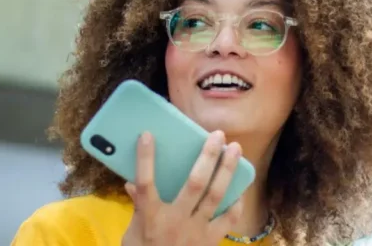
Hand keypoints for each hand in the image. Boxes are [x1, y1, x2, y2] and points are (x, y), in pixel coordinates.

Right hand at [121, 130, 243, 245]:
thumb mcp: (133, 233)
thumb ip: (137, 207)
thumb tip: (132, 183)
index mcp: (150, 217)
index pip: (145, 183)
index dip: (146, 159)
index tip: (148, 135)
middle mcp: (175, 222)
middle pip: (194, 183)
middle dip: (207, 156)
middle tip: (217, 135)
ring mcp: (196, 232)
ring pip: (216, 195)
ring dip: (227, 170)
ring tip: (235, 150)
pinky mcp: (210, 242)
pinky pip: (228, 219)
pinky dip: (235, 202)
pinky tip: (239, 187)